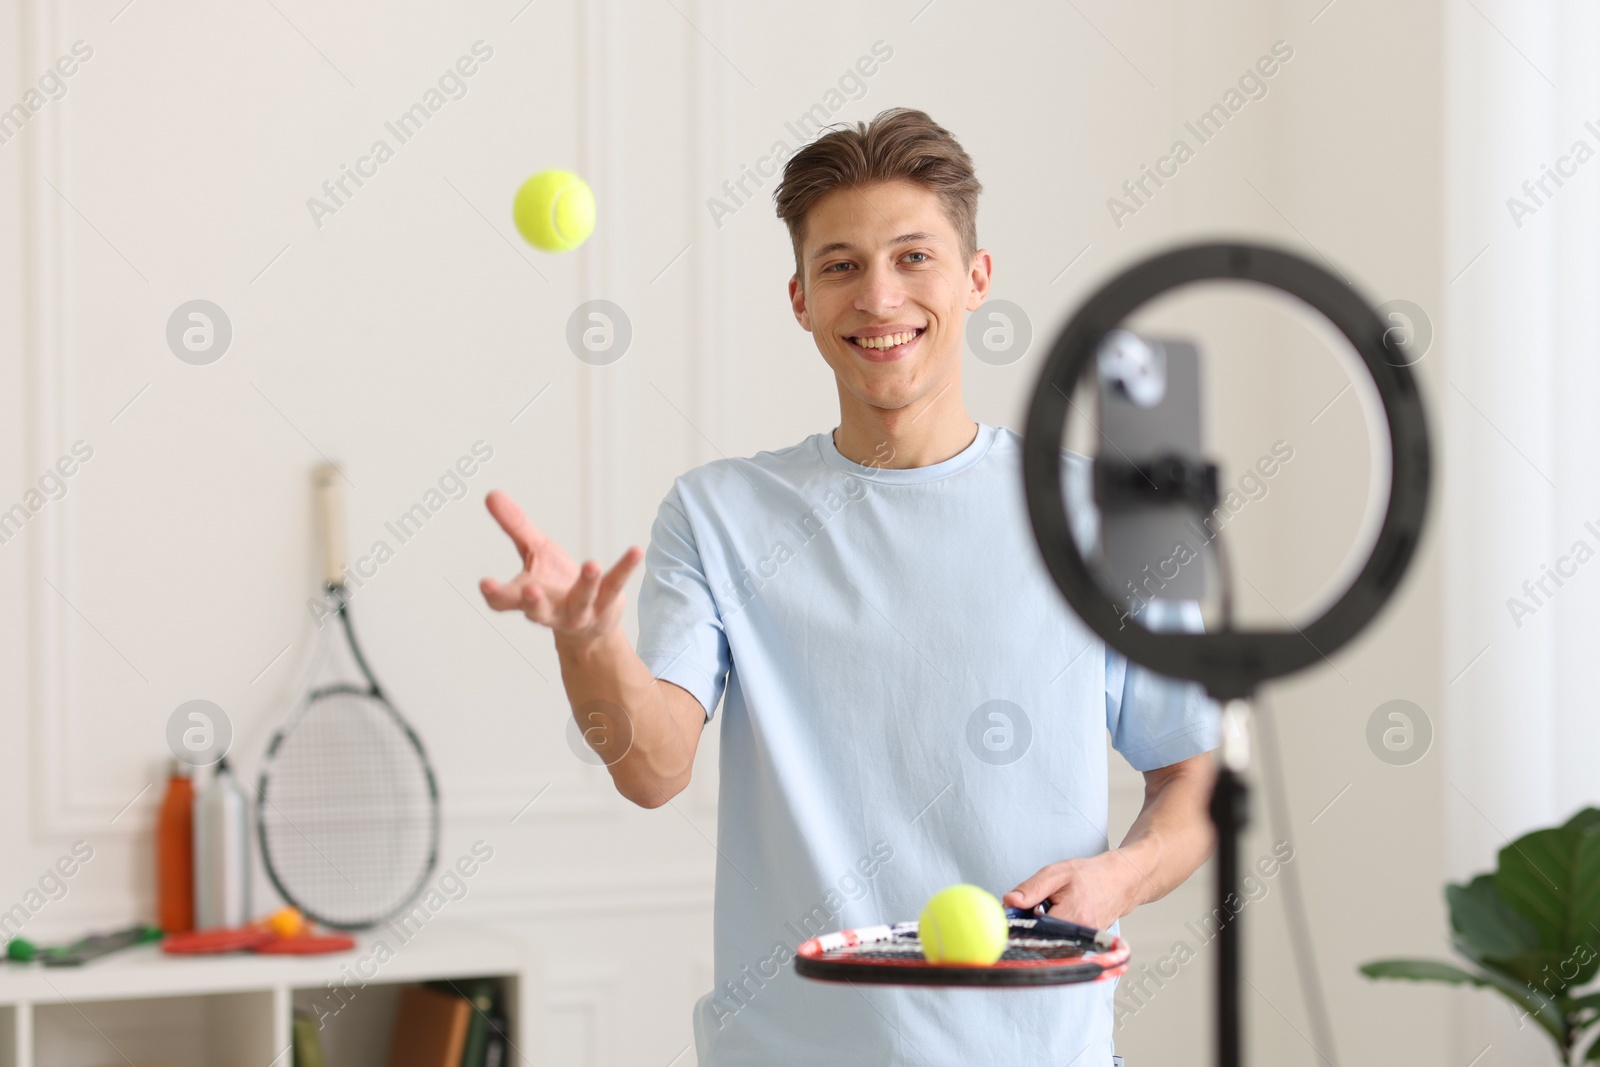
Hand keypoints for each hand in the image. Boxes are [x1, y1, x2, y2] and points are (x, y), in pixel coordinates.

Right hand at [478, 490, 642, 645]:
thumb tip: (491, 494)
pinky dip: (625, 568)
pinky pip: (615, 585)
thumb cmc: (555, 585)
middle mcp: (551, 611)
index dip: (495, 594)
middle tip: (531, 591)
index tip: (486, 584)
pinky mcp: (606, 604)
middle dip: (534, 602)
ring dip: (586, 583)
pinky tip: (635, 551)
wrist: (589, 626)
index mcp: (527, 599)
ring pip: (582, 599)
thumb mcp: (535, 552)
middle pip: (538, 610)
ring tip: (591, 565)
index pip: (504, 602)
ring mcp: (580, 611)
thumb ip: (515, 526)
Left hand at [1002, 850, 1147, 930]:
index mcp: (1071, 916)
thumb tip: (1008, 902)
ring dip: (1043, 928)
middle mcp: (1079, 935)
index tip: (1015, 914)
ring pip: (1049, 942)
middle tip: (1037, 907)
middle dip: (1032, 925)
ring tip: (1054, 909)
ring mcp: (1083, 944)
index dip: (1021, 923)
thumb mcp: (1056, 874)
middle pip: (1040, 939)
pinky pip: (1060, 943)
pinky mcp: (1084, 947)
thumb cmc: (1090, 875)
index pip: (1034, 930)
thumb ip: (1031, 889)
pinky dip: (1054, 931)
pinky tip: (1060, 917)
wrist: (1120, 882)